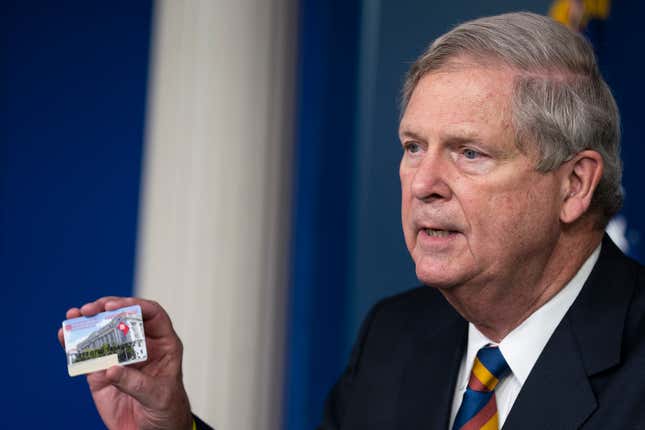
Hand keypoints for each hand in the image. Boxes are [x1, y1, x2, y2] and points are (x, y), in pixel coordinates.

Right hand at [58, 297, 192, 429]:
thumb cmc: (166, 410)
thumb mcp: (158, 395)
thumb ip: (136, 382)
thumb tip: (111, 368)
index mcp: (163, 343)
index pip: (152, 314)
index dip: (134, 305)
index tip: (115, 306)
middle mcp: (141, 345)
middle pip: (124, 317)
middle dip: (106, 308)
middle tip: (90, 309)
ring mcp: (120, 357)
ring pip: (103, 333)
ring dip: (87, 322)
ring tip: (73, 317)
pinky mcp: (102, 373)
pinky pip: (88, 356)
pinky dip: (75, 345)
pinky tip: (64, 338)